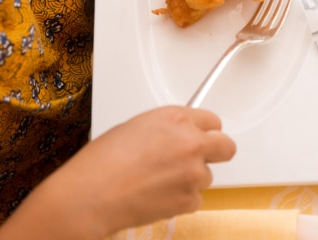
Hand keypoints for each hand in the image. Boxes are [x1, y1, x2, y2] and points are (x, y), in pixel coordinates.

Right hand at [23, 106, 235, 238]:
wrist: (91, 194)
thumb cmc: (102, 162)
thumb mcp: (135, 127)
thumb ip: (166, 128)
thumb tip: (176, 135)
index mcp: (175, 117)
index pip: (212, 120)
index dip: (205, 131)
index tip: (202, 136)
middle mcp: (190, 142)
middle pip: (226, 146)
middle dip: (216, 152)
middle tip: (197, 159)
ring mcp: (193, 172)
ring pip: (207, 176)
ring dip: (190, 179)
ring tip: (158, 182)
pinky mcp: (190, 199)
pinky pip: (195, 199)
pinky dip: (180, 200)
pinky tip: (156, 196)